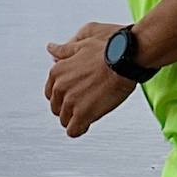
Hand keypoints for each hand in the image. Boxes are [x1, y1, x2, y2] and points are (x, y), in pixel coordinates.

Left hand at [44, 21, 137, 137]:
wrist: (125, 59)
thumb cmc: (109, 50)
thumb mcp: (81, 45)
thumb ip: (63, 51)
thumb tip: (51, 49)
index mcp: (57, 71)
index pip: (51, 93)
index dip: (65, 95)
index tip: (77, 94)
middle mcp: (60, 87)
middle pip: (57, 108)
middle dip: (70, 108)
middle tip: (86, 102)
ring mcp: (70, 101)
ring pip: (65, 120)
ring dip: (76, 118)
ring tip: (91, 111)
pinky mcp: (83, 114)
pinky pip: (74, 131)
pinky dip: (80, 129)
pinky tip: (89, 122)